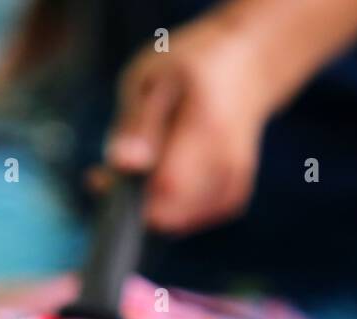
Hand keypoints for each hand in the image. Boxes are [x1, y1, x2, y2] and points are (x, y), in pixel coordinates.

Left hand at [96, 0, 356, 234]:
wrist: (254, 59)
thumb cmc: (193, 63)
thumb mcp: (156, 76)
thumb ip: (138, 124)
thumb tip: (121, 168)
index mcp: (206, 133)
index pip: (166, 201)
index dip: (129, 210)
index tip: (102, 193)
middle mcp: (226, 168)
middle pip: (169, 220)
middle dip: (132, 205)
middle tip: (108, 174)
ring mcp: (233, 185)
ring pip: (180, 221)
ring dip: (148, 203)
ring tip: (138, 163)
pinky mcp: (232, 196)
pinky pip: (193, 217)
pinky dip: (169, 205)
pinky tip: (162, 174)